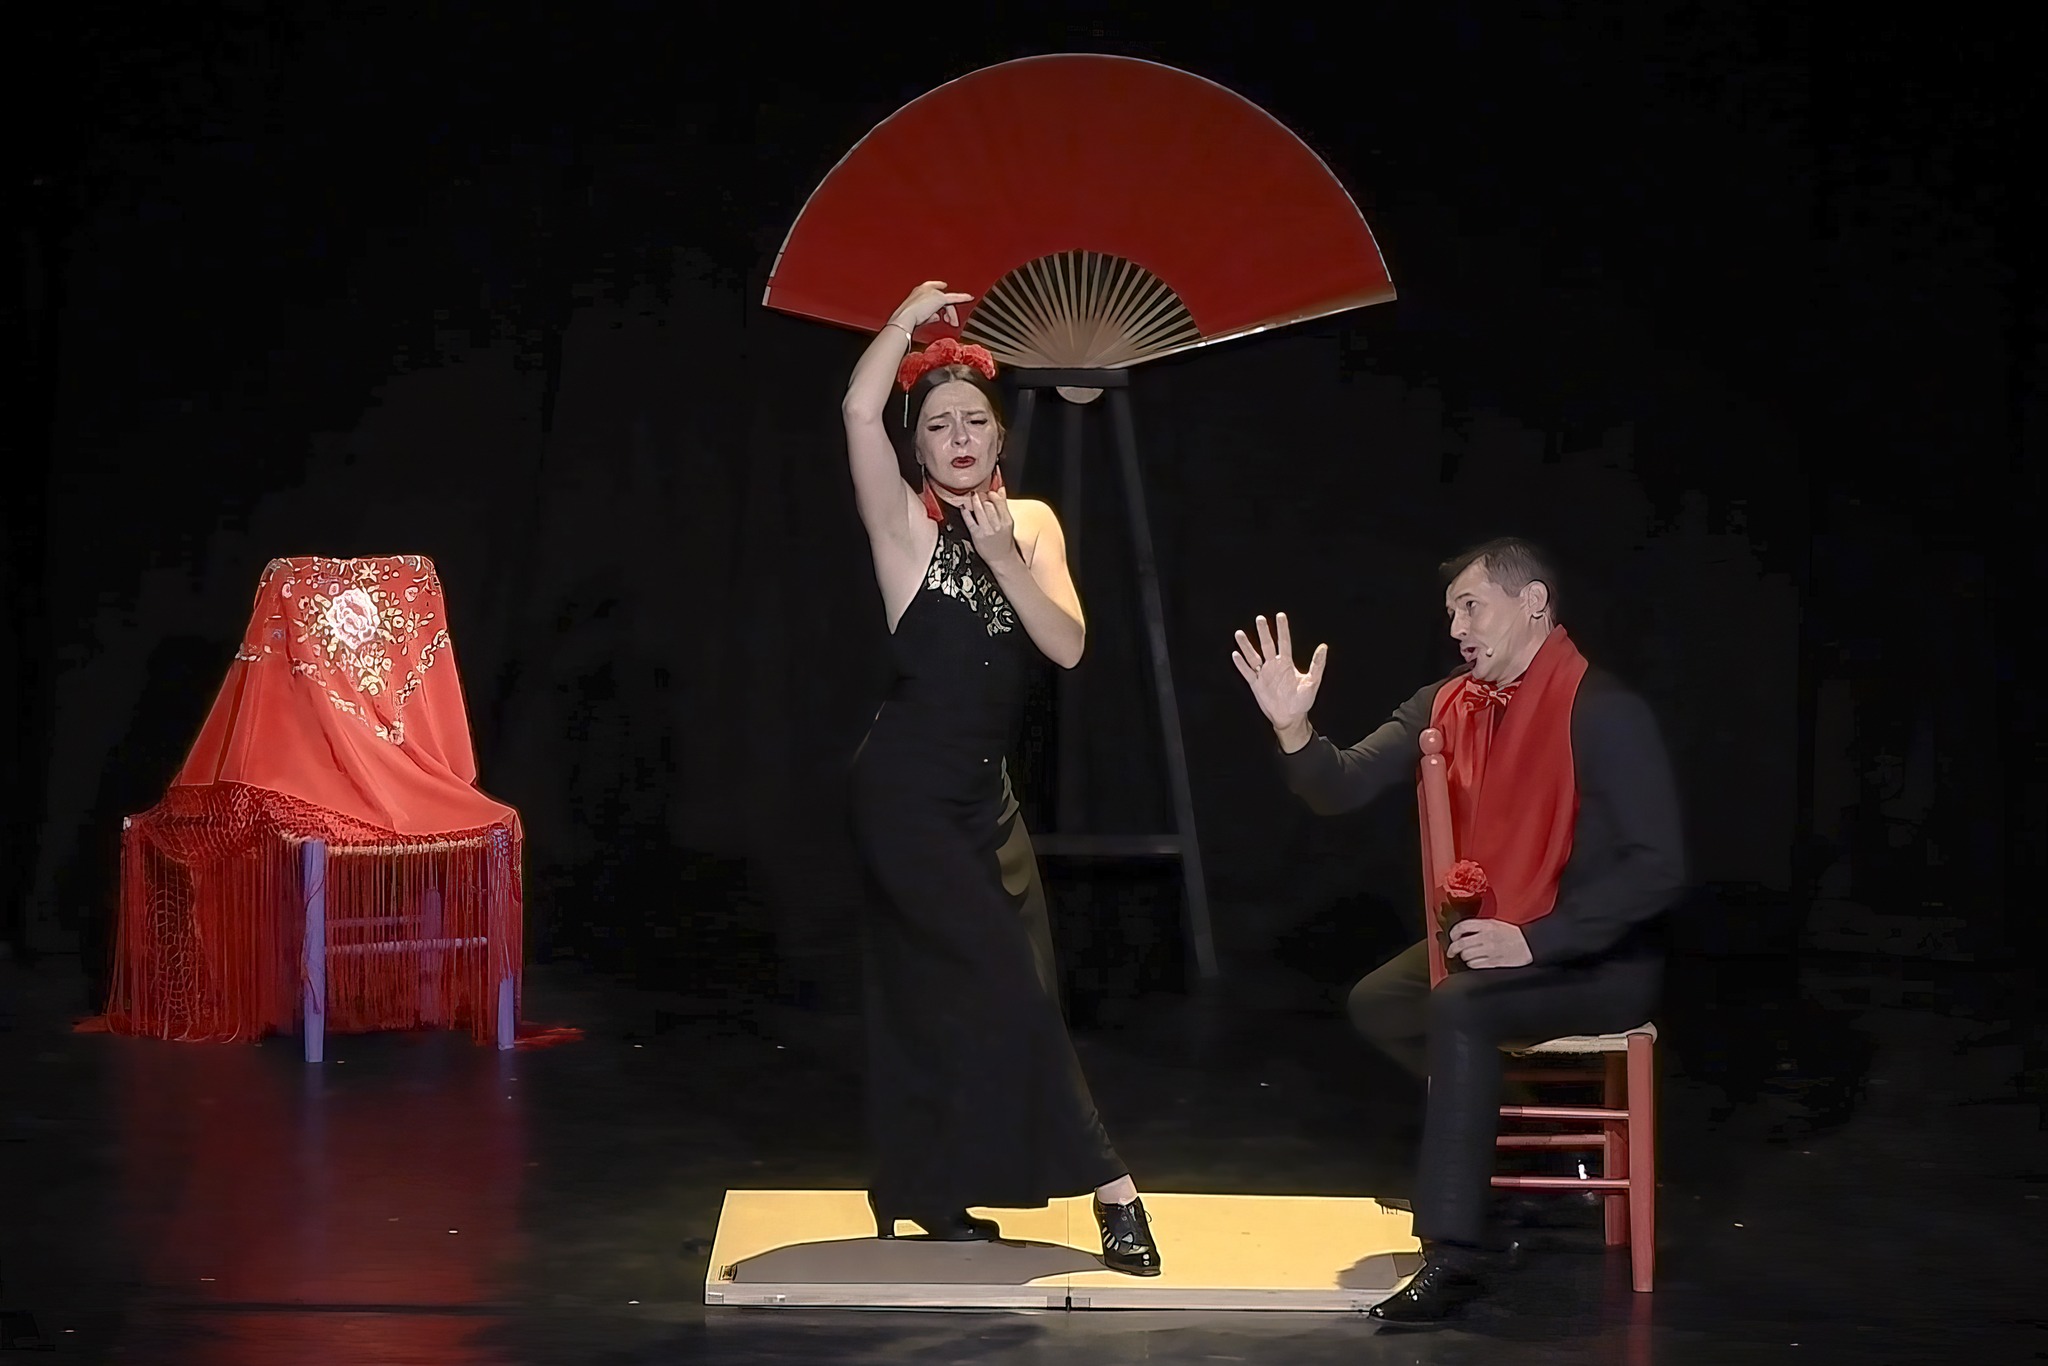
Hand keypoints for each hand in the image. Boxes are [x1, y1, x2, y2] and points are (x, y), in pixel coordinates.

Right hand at [891, 280, 974, 332]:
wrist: (905, 317)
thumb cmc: (908, 319)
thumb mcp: (919, 316)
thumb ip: (930, 315)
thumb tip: (937, 317)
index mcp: (918, 291)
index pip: (932, 288)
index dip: (939, 289)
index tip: (944, 287)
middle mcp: (926, 288)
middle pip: (942, 298)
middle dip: (947, 310)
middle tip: (950, 321)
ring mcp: (933, 292)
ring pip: (947, 302)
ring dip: (951, 313)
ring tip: (952, 323)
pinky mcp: (940, 298)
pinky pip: (955, 298)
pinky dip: (962, 298)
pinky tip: (970, 297)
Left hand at [960, 489, 1021, 568]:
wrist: (1002, 558)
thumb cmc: (1004, 540)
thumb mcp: (1008, 522)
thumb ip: (1003, 505)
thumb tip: (1000, 488)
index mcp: (1006, 520)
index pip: (999, 501)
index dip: (991, 493)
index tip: (988, 491)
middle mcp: (997, 525)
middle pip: (988, 503)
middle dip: (982, 496)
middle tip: (978, 493)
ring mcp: (986, 530)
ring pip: (979, 509)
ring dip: (974, 500)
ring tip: (972, 496)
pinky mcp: (976, 535)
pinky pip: (969, 520)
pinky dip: (965, 511)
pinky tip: (964, 507)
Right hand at [1231, 613, 1326, 738]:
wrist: (1290, 717)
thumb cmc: (1302, 701)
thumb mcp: (1313, 682)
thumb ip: (1317, 664)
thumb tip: (1324, 647)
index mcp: (1286, 663)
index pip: (1284, 642)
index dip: (1282, 629)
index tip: (1280, 616)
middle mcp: (1274, 666)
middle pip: (1266, 645)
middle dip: (1263, 632)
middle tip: (1260, 619)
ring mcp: (1263, 674)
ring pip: (1253, 656)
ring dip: (1246, 646)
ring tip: (1239, 633)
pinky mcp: (1256, 684)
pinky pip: (1247, 672)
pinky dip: (1241, 664)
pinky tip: (1236, 654)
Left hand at [1448, 919, 1532, 969]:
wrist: (1529, 945)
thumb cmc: (1513, 935)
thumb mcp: (1495, 924)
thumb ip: (1479, 926)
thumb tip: (1462, 932)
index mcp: (1487, 925)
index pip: (1462, 926)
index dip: (1453, 932)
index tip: (1452, 937)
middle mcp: (1486, 937)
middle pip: (1461, 944)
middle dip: (1453, 949)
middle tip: (1451, 951)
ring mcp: (1489, 951)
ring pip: (1466, 956)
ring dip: (1464, 957)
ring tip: (1468, 956)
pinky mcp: (1493, 962)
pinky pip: (1474, 965)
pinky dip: (1472, 964)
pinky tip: (1475, 962)